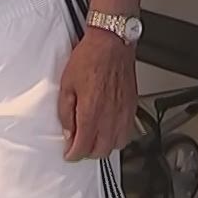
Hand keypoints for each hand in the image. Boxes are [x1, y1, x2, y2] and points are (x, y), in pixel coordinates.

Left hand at [58, 29, 136, 161]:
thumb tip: (68, 130)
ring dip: (104, 147)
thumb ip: (65, 112)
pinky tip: (110, 132)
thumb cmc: (90, 58)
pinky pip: (128, 132)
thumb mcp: (67, 84)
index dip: (73, 154)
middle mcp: (110, 116)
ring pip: (117, 145)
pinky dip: (118, 137)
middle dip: (87, 153)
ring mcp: (123, 112)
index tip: (69, 153)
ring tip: (94, 141)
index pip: (83, 147)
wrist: (112, 42)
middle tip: (79, 146)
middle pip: (100, 151)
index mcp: (91, 112)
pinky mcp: (132, 106)